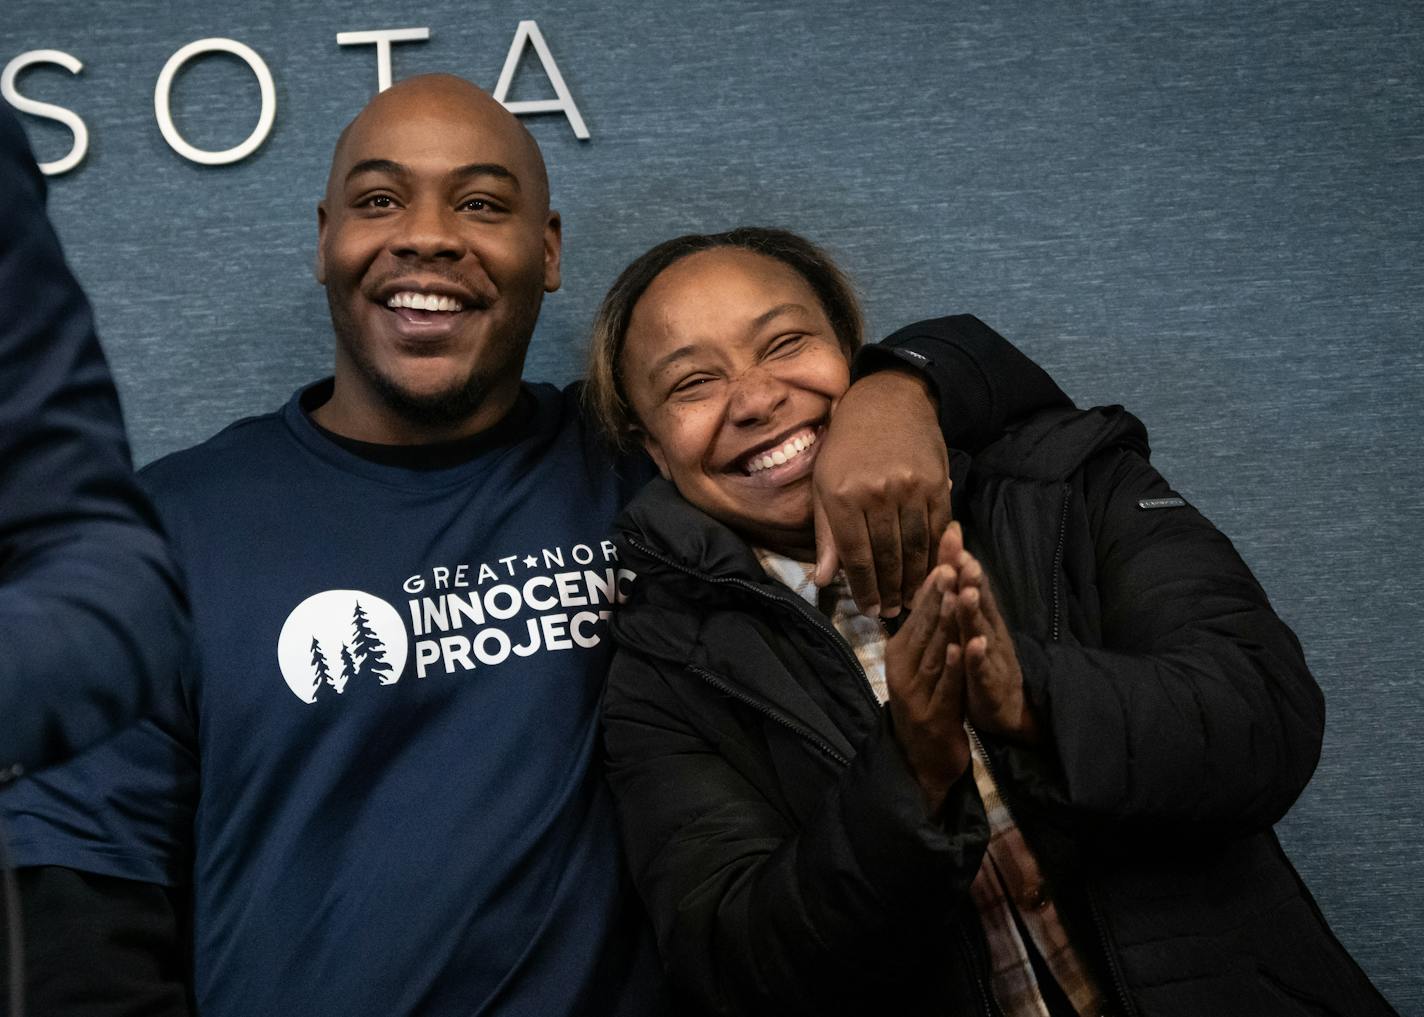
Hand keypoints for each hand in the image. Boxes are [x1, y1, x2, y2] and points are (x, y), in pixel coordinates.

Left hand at [812, 368, 949, 618]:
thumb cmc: (846, 446)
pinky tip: (931, 571)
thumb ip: (827, 535)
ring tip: (911, 600)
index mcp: (842, 495)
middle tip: (891, 613)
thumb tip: (824, 580)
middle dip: (890, 591)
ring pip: (915, 548)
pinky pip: (937, 529)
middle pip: (887, 557)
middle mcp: (877, 493)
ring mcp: (910, 488)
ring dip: (915, 579)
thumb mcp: (824, 485)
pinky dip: (935, 554)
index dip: (864, 588)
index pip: (855, 556)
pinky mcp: (937, 483)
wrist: (887, 401)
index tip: (870, 610)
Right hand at [884, 564, 970, 810]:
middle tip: (949, 563)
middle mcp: (903, 669)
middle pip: (923, 627)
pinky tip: (960, 649)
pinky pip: (945, 688)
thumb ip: (926, 630)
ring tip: (954, 596)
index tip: (945, 554)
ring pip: (933, 652)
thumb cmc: (928, 702)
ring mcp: (916, 693)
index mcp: (900, 652)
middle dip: (938, 595)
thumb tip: (935, 587)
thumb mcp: (922, 663)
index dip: (932, 584)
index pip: (917, 612)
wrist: (923, 759)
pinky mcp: (933, 716)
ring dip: (944, 623)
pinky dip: (952, 667)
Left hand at [938, 522, 1040, 744]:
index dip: (964, 566)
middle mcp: (991, 633)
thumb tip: (955, 559)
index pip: (973, 588)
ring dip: (974, 613)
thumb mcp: (971, 629)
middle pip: (981, 604)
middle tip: (964, 559)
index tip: (955, 540)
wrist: (1005, 710)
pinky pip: (982, 669)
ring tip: (967, 593)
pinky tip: (972, 644)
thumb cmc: (983, 664)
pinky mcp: (989, 684)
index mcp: (984, 620)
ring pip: (982, 632)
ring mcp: (993, 658)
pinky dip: (977, 657)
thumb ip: (965, 598)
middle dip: (972, 581)